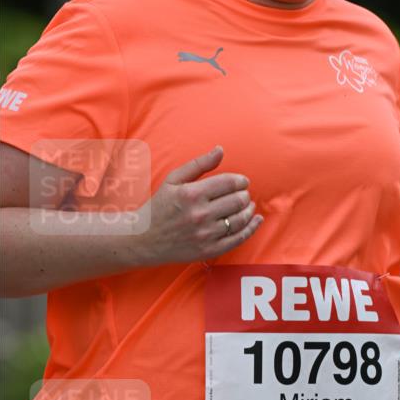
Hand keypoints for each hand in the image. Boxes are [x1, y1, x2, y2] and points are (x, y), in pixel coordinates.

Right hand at [137, 146, 262, 266]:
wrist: (143, 239)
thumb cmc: (159, 206)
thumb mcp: (174, 180)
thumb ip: (199, 164)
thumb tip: (221, 149)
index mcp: (191, 194)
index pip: (229, 183)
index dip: (241, 180)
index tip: (242, 181)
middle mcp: (199, 215)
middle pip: (238, 200)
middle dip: (245, 194)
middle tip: (243, 194)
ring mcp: (205, 234)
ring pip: (241, 219)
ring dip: (249, 209)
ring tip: (247, 205)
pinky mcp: (208, 250)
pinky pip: (238, 238)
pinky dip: (252, 228)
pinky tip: (256, 220)